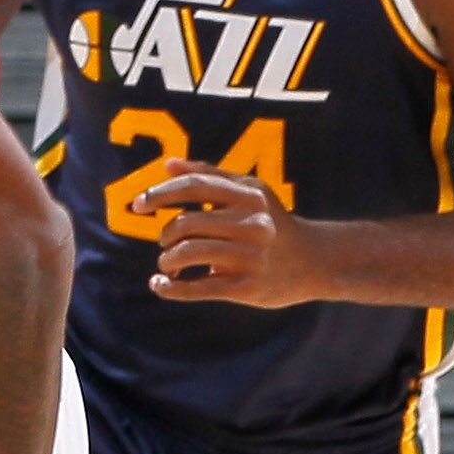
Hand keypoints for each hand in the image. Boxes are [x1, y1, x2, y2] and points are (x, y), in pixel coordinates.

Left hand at [133, 165, 325, 307]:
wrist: (315, 261)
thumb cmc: (272, 223)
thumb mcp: (249, 192)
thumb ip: (209, 176)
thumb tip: (168, 164)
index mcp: (248, 195)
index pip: (194, 186)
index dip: (160, 193)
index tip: (138, 204)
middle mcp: (250, 223)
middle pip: (186, 224)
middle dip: (165, 235)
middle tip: (165, 242)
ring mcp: (249, 256)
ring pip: (188, 254)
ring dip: (167, 261)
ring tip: (169, 264)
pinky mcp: (246, 287)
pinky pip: (198, 288)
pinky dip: (171, 289)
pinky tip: (159, 286)